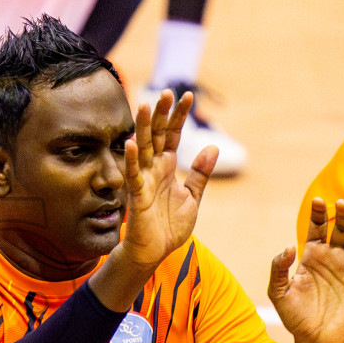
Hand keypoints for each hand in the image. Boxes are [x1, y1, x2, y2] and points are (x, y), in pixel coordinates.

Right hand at [115, 89, 217, 271]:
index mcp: (168, 167)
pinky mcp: (137, 195)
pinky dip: (131, 159)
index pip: (174, 135)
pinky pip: (133, 174)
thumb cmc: (170, 226)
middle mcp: (155, 168)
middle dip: (163, 114)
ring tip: (146, 105)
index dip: (180, 116)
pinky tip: (130, 142)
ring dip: (144, 128)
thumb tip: (213, 147)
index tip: (188, 95)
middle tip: (167, 91)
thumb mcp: (192, 197)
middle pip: (158, 135)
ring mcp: (145, 179)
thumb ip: (200, 173)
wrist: (156, 251)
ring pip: (144, 148)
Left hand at [271, 197, 343, 342]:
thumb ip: (279, 269)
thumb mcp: (279, 293)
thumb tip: (288, 247)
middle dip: (340, 214)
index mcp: (311, 257)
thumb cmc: (296, 318)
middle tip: (340, 203)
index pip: (315, 228)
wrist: (317, 340)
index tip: (318, 200)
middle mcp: (331, 257)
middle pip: (338, 228)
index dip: (317, 214)